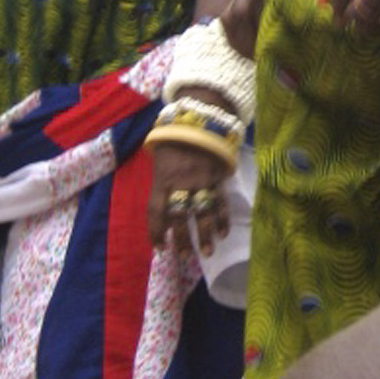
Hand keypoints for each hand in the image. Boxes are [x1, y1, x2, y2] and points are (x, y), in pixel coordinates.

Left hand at [148, 141, 232, 256]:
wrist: (197, 122)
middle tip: (185, 256)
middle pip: (179, 215)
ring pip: (202, 212)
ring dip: (205, 234)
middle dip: (182, 238)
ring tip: (207, 252)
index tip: (160, 248)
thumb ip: (161, 187)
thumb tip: (164, 216)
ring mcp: (201, 181)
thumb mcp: (160, 164)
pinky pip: (220, 201)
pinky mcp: (217, 178)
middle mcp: (180, 183)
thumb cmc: (174, 145)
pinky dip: (222, 218)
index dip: (156, 231)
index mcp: (162, 180)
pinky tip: (223, 233)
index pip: (156, 211)